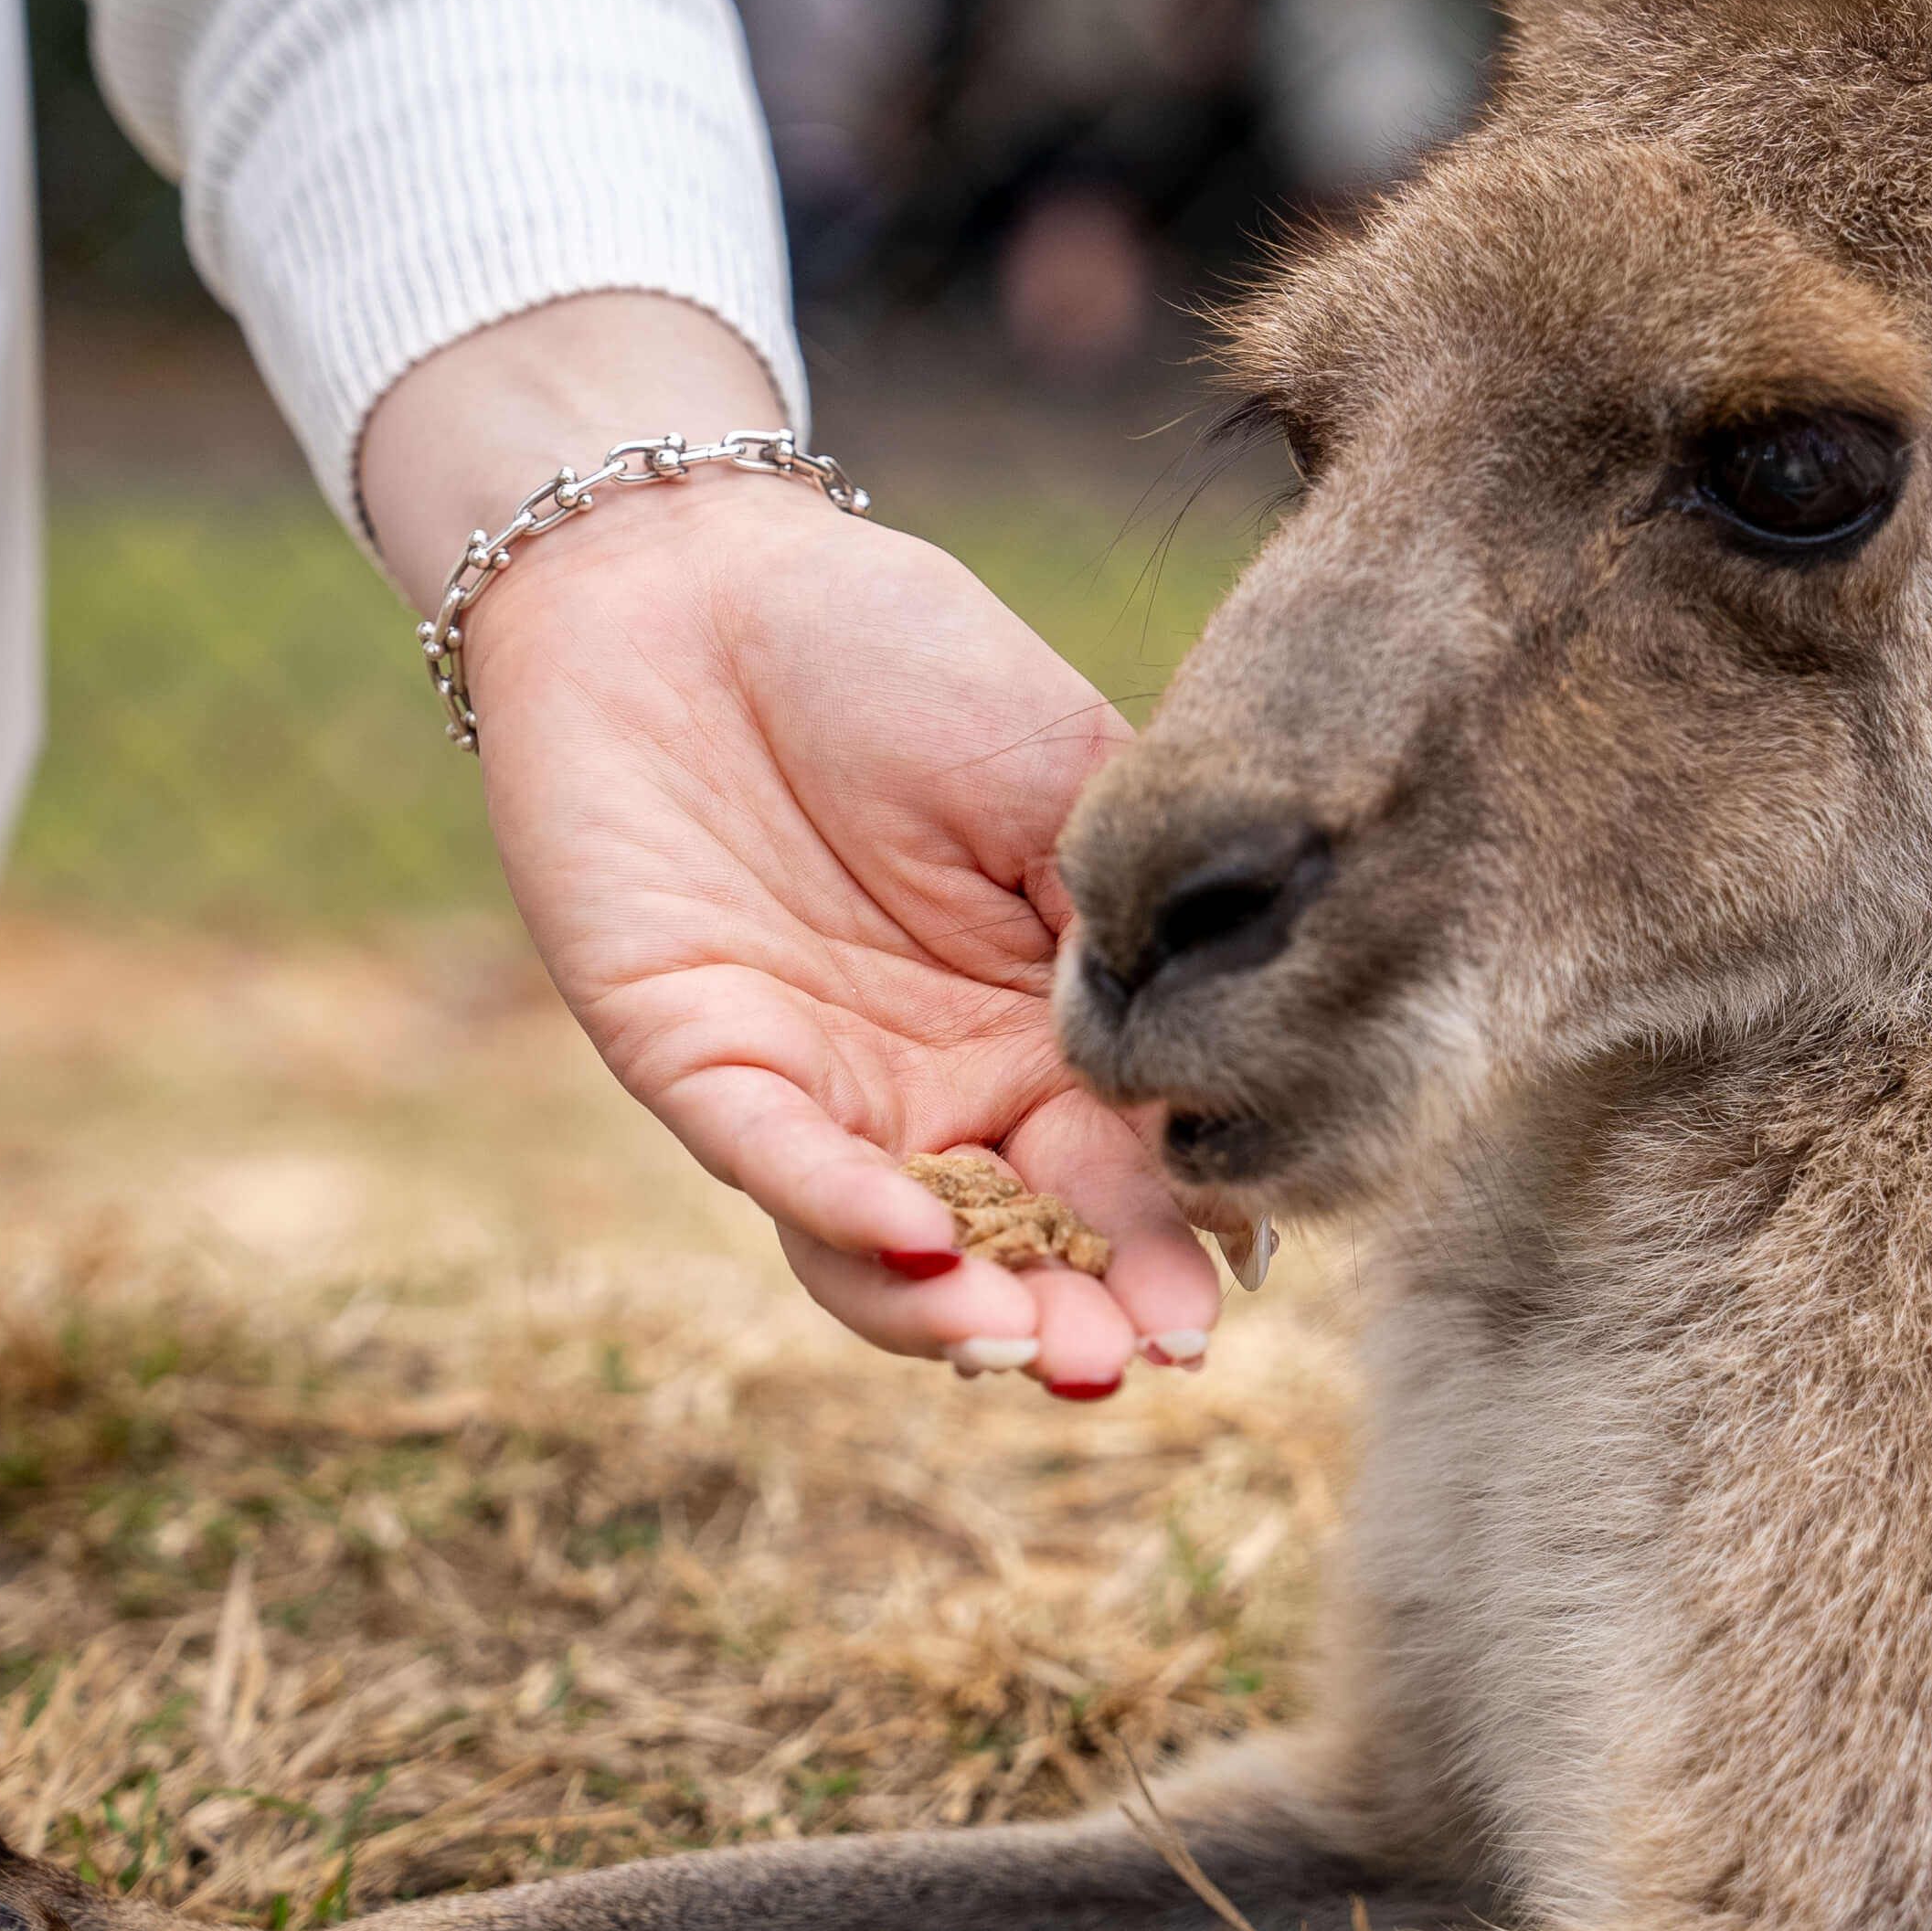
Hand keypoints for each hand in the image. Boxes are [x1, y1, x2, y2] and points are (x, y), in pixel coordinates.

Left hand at [355, 295, 1224, 1389]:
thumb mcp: (1070, 774)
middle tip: (1143, 1358)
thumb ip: (1137, 917)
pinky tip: (918, 1241)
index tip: (1234, 1293)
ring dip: (961, 1314)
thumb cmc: (901, 653)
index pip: (1124, 1168)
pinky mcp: (697, 1057)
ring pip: (889, 1248)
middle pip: (1020, 1243)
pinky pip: (773, 1158)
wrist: (704, 571)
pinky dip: (843, 1210)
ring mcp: (818, 1083)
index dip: (1175, 1242)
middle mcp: (937, 1084)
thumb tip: (1225, 1062)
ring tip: (1035, 1348)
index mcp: (1044, 1025)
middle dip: (1084, 1316)